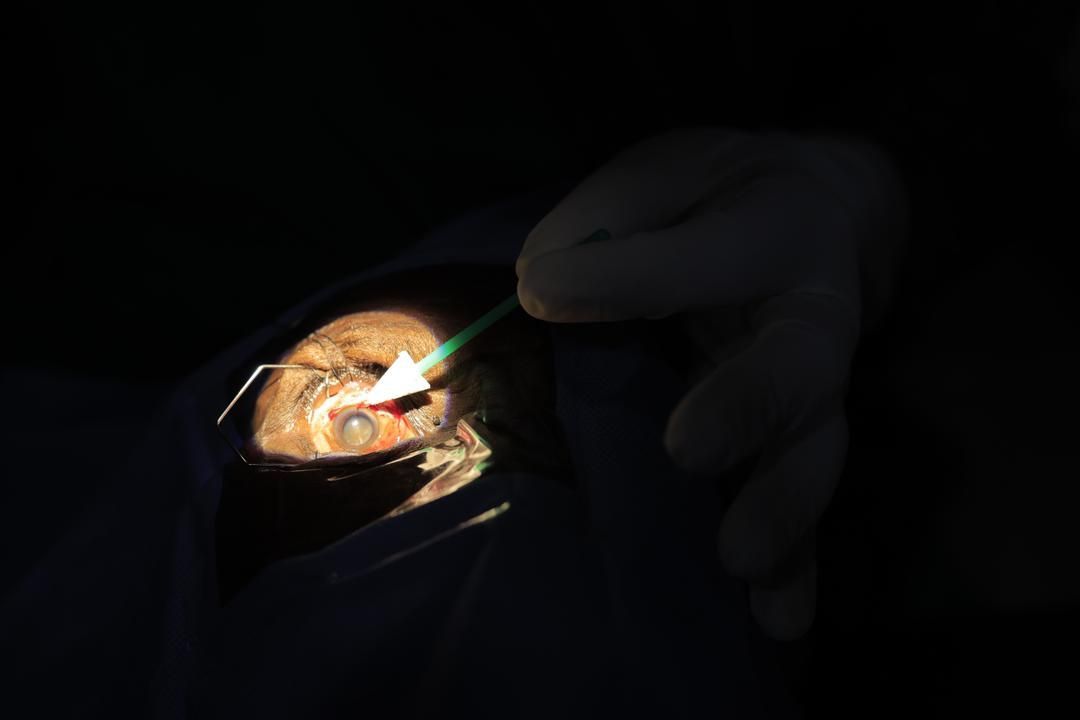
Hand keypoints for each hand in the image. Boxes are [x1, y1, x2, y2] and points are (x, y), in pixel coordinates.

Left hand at [516, 128, 904, 639]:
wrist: (814, 216)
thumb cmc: (715, 196)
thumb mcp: (659, 176)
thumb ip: (604, 222)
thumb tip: (539, 287)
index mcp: (773, 229)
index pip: (702, 258)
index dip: (623, 275)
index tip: (540, 288)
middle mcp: (807, 316)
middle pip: (793, 369)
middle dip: (745, 408)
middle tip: (688, 449)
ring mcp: (810, 390)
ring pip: (810, 450)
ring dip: (778, 509)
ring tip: (741, 564)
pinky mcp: (797, 439)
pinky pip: (802, 500)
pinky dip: (796, 565)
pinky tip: (778, 617)